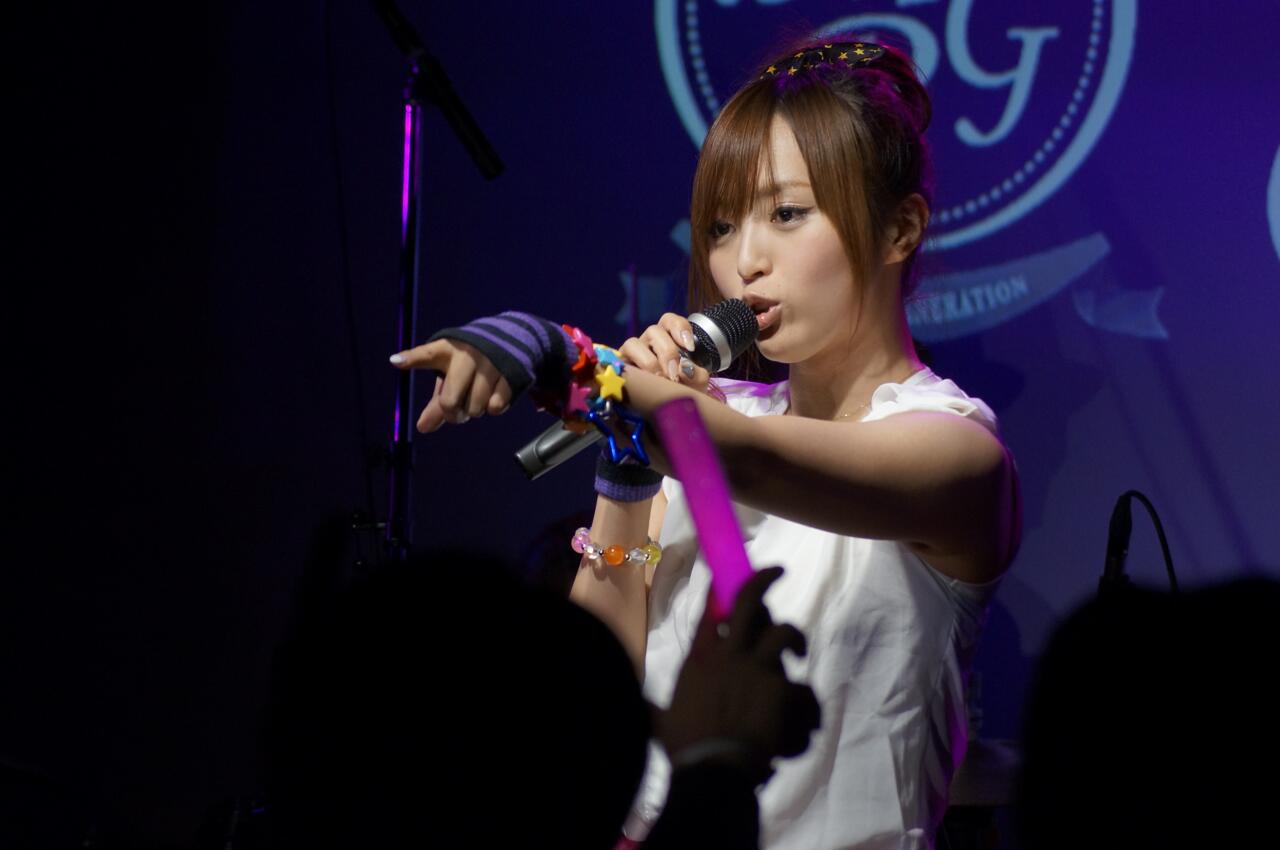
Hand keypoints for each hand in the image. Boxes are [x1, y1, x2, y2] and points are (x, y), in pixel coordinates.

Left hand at [390, 339, 513, 432]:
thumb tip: (423, 428)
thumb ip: (436, 404)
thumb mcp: (450, 377)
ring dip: (475, 410)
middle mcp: (467, 355)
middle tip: (456, 410)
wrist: (512, 341)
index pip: (427, 355)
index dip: (412, 359)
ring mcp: (490, 364)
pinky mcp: (510, 373)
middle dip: (452, 413)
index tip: (396, 361)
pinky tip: (495, 393)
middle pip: (450, 401)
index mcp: (446, 350)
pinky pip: (496, 407)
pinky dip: (494, 407)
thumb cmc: (469, 365)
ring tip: (478, 395)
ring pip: (475, 408)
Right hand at [617, 313, 711, 393]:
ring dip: (649, 362)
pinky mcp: (621, 366)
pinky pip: (619, 360)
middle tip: (674, 375)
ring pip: (633, 343)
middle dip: (667, 353)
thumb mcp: (696, 383)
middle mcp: (650, 341)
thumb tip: (685, 370)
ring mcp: (633, 352)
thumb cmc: (684, 391)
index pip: (671, 321)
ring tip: (659, 380)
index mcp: (670, 337)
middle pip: (654, 331)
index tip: (690, 348)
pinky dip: (632, 369)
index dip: (679, 329)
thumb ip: (697, 375)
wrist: (670, 412)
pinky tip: (642, 381)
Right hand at [657, 567, 820, 782]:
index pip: (710, 611)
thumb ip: (653, 707)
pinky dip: (806, 702)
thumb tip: (635, 704)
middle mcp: (729, 654)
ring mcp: (758, 668)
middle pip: (750, 602)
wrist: (714, 768)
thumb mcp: (660, 719)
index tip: (729, 575)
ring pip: (784, 633)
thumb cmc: (685, 745)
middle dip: (765, 580)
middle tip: (779, 571)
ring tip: (798, 652)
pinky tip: (805, 714)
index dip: (720, 589)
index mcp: (700, 658)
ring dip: (795, 640)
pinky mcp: (782, 689)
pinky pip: (803, 687)